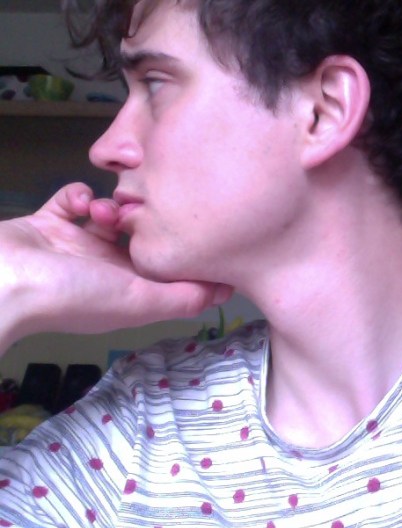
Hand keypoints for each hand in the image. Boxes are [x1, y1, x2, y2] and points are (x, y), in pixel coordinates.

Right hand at [0, 183, 231, 352]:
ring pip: (110, 216)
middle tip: (144, 215)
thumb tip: (224, 292)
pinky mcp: (47, 225)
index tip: (200, 230)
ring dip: (111, 208)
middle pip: (142, 238)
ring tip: (102, 213)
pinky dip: (77, 195)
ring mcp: (75, 247)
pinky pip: (72, 200)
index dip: (185, 253)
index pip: (168, 271)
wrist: (1, 281)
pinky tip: (77, 201)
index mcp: (130, 292)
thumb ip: (183, 297)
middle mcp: (106, 270)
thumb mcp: (141, 301)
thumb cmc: (73, 296)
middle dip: (147, 224)